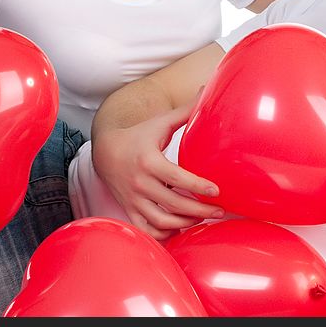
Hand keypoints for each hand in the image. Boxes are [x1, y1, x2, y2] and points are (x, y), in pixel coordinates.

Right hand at [91, 100, 223, 240]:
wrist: (106, 152)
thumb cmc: (139, 136)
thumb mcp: (160, 123)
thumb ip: (185, 112)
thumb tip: (205, 91)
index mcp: (149, 161)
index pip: (177, 178)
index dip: (198, 187)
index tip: (216, 191)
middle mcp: (139, 183)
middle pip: (173, 204)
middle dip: (199, 210)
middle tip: (219, 210)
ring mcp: (133, 200)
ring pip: (161, 221)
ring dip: (185, 223)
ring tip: (202, 218)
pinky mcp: (130, 211)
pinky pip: (148, 230)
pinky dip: (165, 235)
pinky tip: (181, 229)